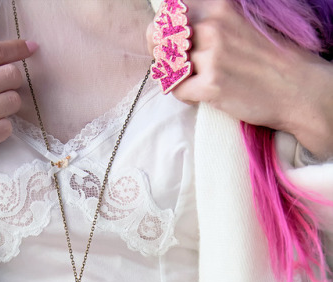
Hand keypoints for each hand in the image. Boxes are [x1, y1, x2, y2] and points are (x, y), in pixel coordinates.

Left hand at [146, 0, 332, 157]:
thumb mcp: (239, 23)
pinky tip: (205, 94)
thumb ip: (210, 22)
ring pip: (169, 67)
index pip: (169, 12)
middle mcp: (213, 26)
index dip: (163, 31)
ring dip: (179, 76)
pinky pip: (177, 91)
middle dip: (163, 55)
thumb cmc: (268, 58)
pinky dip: (186, 96)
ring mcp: (212, 56)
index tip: (170, 44)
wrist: (297, 88)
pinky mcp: (212, 85)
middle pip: (160, 39)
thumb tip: (174, 30)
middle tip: (180, 67)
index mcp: (218, 6)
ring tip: (200, 81)